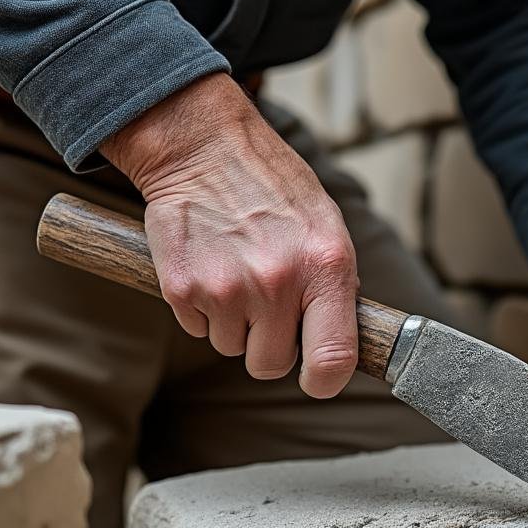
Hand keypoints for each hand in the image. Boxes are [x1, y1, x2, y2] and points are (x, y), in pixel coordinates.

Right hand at [101, 74, 359, 397]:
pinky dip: (202, 309)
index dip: (324, 379)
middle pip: (271, 364)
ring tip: (238, 272)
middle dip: (270, 346)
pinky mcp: (182, 288)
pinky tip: (212, 267)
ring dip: (235, 323)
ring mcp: (226, 288)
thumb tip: (345, 338)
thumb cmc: (273, 187)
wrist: (204, 148)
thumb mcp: (327, 226)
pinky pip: (197, 329)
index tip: (316, 376)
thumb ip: (337, 285)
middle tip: (268, 306)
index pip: (332, 359)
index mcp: (325, 266)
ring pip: (231, 348)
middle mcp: (277, 281)